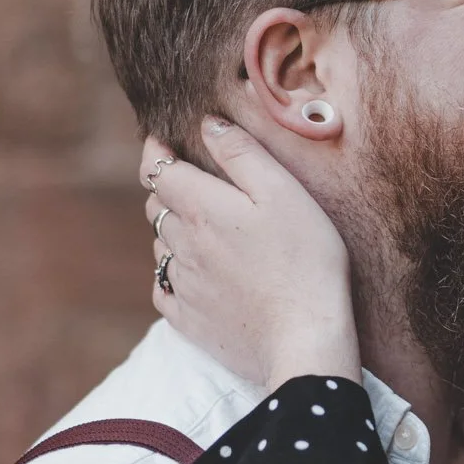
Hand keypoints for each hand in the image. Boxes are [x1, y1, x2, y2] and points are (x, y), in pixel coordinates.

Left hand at [141, 123, 360, 391]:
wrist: (306, 339)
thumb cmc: (306, 261)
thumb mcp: (284, 193)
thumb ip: (242, 154)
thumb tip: (208, 125)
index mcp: (201, 208)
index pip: (158, 170)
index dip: (156, 151)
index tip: (161, 141)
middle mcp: (182, 244)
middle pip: (157, 208)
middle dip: (167, 191)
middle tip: (191, 185)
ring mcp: (183, 285)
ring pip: (161, 247)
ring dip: (173, 234)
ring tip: (204, 233)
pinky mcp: (189, 320)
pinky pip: (165, 289)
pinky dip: (173, 276)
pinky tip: (196, 276)